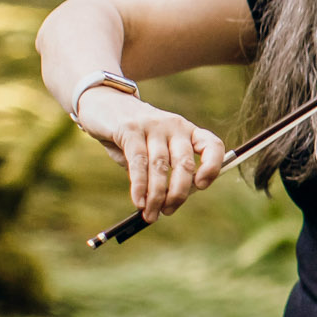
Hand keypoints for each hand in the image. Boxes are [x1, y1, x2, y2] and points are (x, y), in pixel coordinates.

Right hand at [74, 87, 225, 221]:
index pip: (212, 146)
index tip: (201, 187)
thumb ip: (162, 171)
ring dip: (156, 196)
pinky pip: (138, 162)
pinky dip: (140, 186)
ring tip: (151, 215)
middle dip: (178, 193)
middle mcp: (175, 126)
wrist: (104, 101)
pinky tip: (138, 201)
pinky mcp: (130, 129)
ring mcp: (153, 126)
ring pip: (160, 167)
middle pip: (185, 164)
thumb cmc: (133, 134)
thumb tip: (166, 203)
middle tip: (167, 212)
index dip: (212, 167)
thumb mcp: (153, 148)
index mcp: (187, 131)